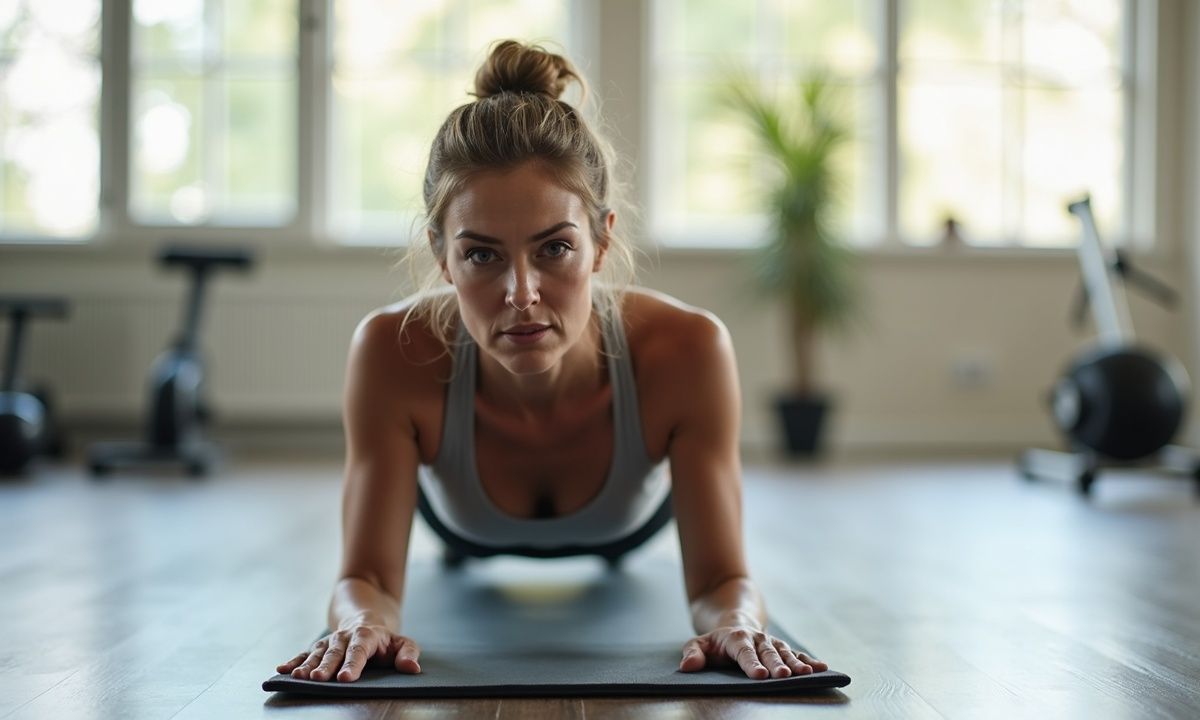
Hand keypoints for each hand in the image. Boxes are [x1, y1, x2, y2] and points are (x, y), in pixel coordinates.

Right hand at [276, 624, 421, 681]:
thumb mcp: (402, 642)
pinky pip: (304, 654)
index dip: (352, 664)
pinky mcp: (319, 648)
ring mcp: (330, 642)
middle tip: (317, 679)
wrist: (365, 619)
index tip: (345, 679)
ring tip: (298, 677)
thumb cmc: (385, 639)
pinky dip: (293, 661)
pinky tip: (282, 670)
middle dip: (326, 666)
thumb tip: (412, 668)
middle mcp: (344, 638)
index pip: (359, 651)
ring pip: (317, 653)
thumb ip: (408, 653)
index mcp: (366, 636)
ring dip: (306, 665)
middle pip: (335, 653)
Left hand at [679, 626, 828, 679]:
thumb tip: (687, 666)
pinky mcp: (782, 649)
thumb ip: (693, 653)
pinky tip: (822, 668)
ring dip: (796, 664)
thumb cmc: (716, 642)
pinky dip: (809, 661)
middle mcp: (758, 639)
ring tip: (807, 674)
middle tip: (783, 676)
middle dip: (776, 664)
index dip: (751, 663)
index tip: (759, 676)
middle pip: (768, 653)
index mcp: (736, 639)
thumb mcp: (699, 644)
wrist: (735, 624)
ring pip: (785, 653)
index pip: (744, 652)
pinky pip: (797, 654)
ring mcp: (772, 643)